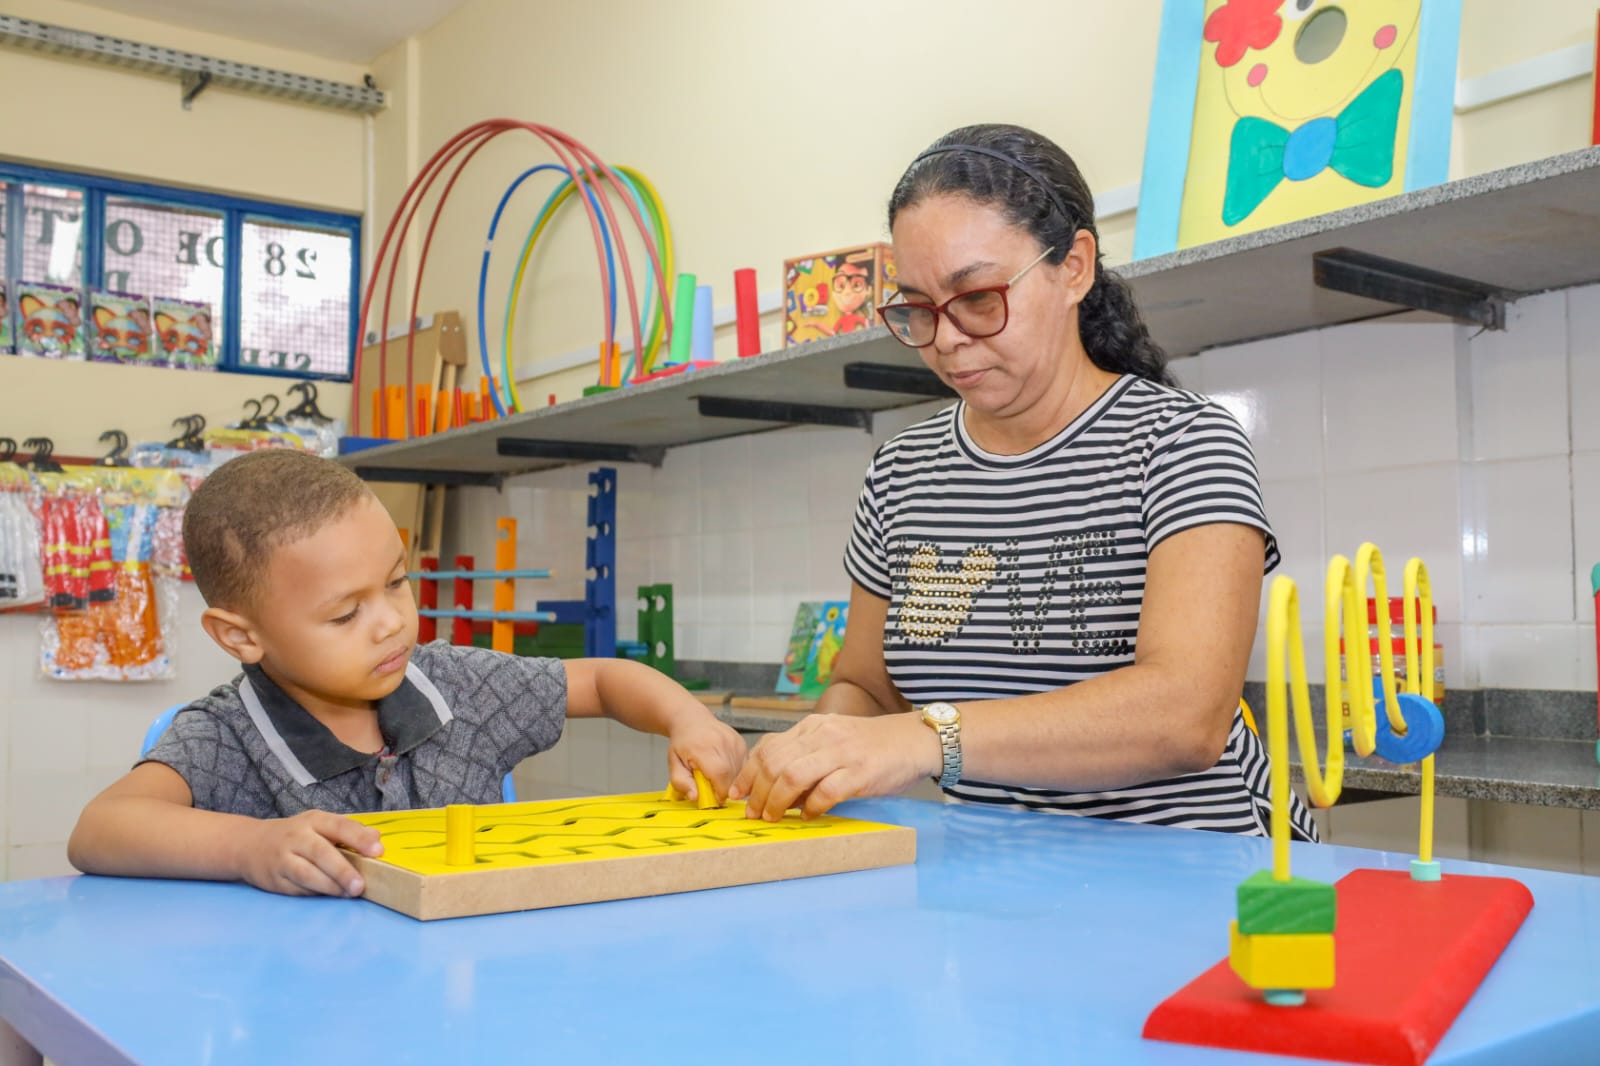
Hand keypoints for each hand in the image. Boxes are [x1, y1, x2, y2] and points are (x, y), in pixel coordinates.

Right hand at [235, 810, 383, 897]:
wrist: (250, 844)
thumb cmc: (296, 835)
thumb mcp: (320, 825)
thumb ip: (349, 831)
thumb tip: (376, 838)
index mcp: (314, 820)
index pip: (339, 826)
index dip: (359, 838)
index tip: (378, 851)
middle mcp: (297, 837)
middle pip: (321, 853)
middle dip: (342, 871)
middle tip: (360, 885)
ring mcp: (283, 859)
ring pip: (307, 874)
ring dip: (330, 886)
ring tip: (348, 893)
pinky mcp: (274, 880)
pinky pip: (297, 889)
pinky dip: (314, 893)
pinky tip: (328, 896)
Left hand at [666, 713, 747, 805]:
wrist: (692, 720)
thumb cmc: (683, 742)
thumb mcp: (674, 764)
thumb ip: (682, 783)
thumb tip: (695, 797)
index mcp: (704, 748)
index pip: (720, 775)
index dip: (719, 792)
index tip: (712, 797)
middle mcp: (723, 742)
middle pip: (733, 776)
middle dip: (724, 789)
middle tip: (711, 785)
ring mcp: (735, 742)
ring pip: (741, 773)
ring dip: (731, 781)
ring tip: (716, 773)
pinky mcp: (743, 743)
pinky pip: (745, 766)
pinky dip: (736, 773)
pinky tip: (724, 767)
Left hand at [729, 712, 940, 820]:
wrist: (915, 740)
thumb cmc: (873, 747)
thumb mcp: (833, 740)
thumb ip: (806, 755)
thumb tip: (775, 788)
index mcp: (813, 727)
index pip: (768, 747)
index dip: (748, 773)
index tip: (737, 794)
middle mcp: (822, 735)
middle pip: (774, 763)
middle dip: (757, 792)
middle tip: (753, 814)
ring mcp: (841, 753)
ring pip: (792, 776)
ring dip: (777, 802)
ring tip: (774, 817)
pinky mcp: (860, 772)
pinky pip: (826, 791)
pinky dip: (812, 806)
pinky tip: (809, 815)